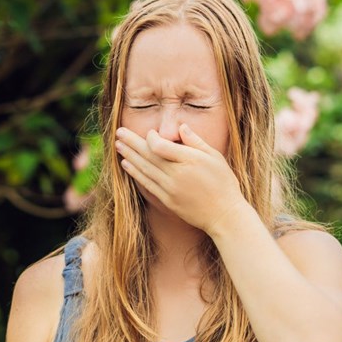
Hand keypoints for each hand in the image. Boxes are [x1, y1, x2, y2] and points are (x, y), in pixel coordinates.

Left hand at [114, 124, 247, 234]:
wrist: (224, 215)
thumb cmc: (223, 183)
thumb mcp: (215, 157)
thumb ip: (196, 141)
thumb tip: (181, 126)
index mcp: (189, 161)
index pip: (160, 146)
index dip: (151, 137)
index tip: (150, 132)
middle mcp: (176, 175)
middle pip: (148, 155)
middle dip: (132, 142)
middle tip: (119, 132)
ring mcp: (170, 189)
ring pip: (144, 169)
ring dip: (129, 156)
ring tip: (118, 146)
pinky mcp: (167, 200)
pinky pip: (146, 184)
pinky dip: (135, 173)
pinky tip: (126, 164)